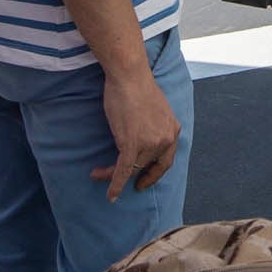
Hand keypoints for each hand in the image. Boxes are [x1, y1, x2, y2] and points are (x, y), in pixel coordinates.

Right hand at [97, 57, 181, 198]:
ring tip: (98, 174)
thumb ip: (155, 125)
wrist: (129, 76)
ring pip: (131, 167)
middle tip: (123, 183)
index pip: (166, 160)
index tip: (144, 181)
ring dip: (113, 175)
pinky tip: (110, 195)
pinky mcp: (131, 143)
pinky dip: (115, 183)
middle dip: (132, 175)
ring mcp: (149, 143)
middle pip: (146, 165)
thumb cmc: (137, 86)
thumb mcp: (156, 109)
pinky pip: (123, 170)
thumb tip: (143, 134)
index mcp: (173, 131)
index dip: (155, 173)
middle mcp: (165, 139)